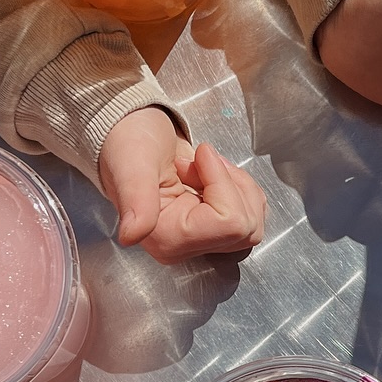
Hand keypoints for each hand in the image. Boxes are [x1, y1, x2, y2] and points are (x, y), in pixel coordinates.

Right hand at [98, 108, 265, 263]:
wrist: (132, 133)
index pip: (229, 224)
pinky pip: (251, 216)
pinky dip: (240, 188)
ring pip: (253, 224)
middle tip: (201, 161)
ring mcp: (200, 240)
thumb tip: (130, 236)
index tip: (200, 156)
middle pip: (245, 228)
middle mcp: (184, 248)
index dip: (223, 183)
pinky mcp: (213, 230)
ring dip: (237, 185)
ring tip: (205, 166)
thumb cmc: (128, 145)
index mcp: (165, 240)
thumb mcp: (132, 166)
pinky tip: (213, 174)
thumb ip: (136, 201)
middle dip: (233, 185)